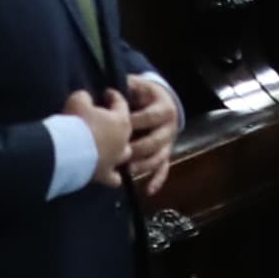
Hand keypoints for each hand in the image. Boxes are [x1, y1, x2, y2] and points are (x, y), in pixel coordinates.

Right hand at [64, 87, 130, 188]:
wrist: (69, 151)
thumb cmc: (77, 122)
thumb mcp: (78, 100)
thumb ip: (85, 97)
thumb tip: (86, 100)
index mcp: (121, 121)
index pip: (121, 103)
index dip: (114, 96)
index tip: (107, 93)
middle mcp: (123, 141)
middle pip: (126, 130)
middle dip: (116, 124)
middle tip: (103, 120)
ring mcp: (116, 160)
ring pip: (125, 154)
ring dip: (118, 149)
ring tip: (108, 146)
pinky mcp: (106, 175)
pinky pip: (115, 178)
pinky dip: (112, 175)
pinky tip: (108, 172)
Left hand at [121, 69, 180, 196]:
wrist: (165, 103)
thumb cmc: (146, 96)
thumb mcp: (140, 86)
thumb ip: (128, 87)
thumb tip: (109, 88)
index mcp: (164, 109)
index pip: (148, 117)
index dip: (132, 121)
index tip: (113, 124)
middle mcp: (170, 128)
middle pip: (154, 141)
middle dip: (136, 147)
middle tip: (119, 151)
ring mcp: (168, 144)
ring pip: (158, 158)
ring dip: (143, 165)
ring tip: (127, 170)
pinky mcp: (167, 156)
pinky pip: (164, 171)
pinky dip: (156, 181)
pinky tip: (147, 191)